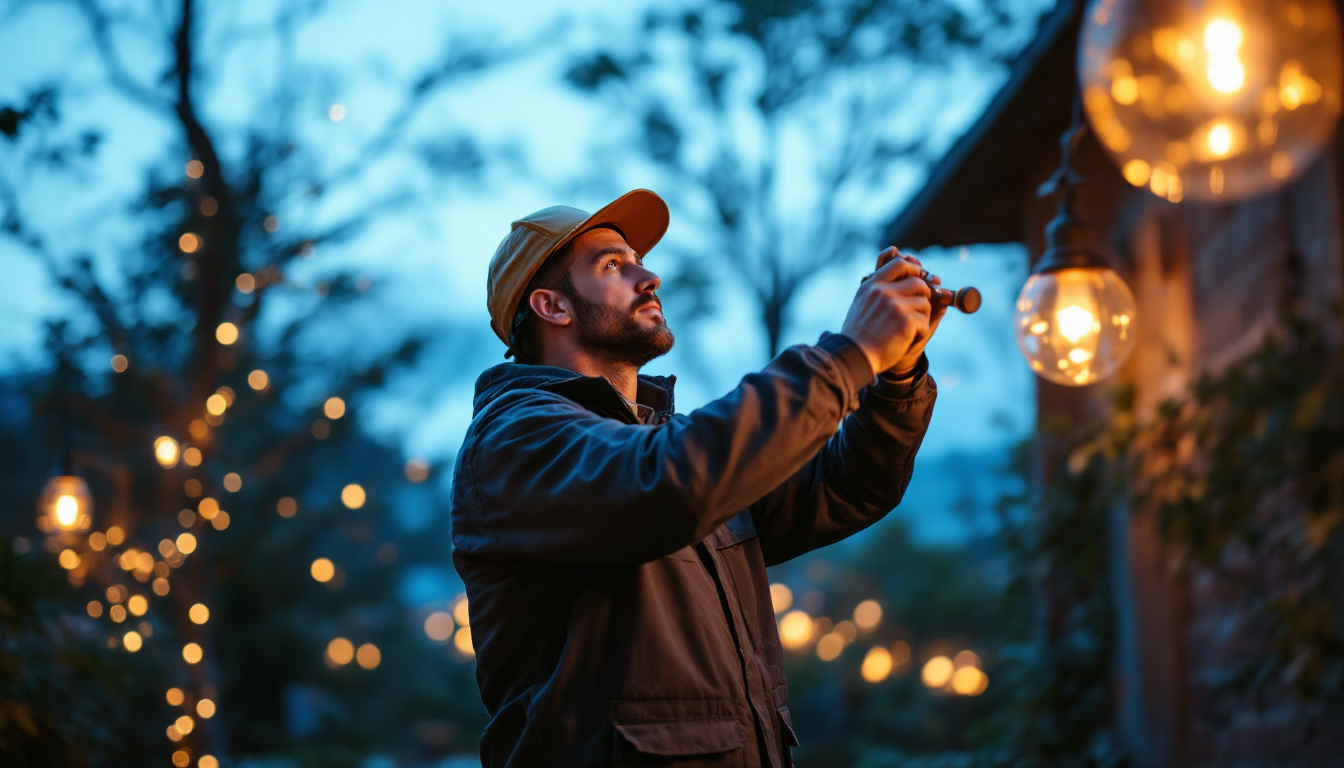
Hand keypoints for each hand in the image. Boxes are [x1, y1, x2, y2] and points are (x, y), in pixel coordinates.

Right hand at [840, 247, 946, 376]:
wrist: (854, 356)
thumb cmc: (858, 334)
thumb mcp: (861, 304)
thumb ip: (876, 290)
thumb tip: (900, 278)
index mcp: (872, 285)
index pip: (899, 264)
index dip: (914, 269)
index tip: (917, 278)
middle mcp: (883, 291)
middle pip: (918, 282)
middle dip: (923, 295)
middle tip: (918, 309)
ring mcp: (895, 305)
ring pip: (924, 302)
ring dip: (921, 316)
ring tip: (909, 328)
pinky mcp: (905, 321)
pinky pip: (924, 321)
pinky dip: (920, 332)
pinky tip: (907, 339)